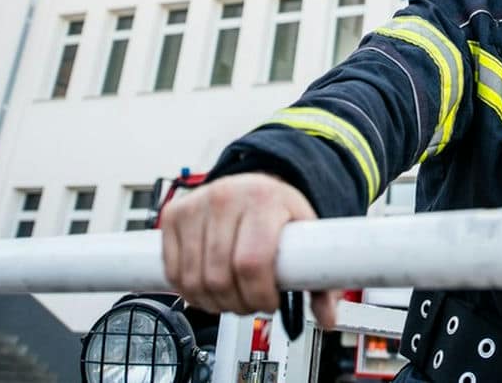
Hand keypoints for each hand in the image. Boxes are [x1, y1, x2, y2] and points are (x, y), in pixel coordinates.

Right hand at [160, 173, 339, 327]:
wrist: (254, 185)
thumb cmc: (279, 212)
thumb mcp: (306, 235)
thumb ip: (320, 279)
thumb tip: (328, 318)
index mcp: (264, 200)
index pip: (252, 263)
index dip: (259, 295)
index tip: (270, 302)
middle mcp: (226, 198)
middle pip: (219, 276)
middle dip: (238, 303)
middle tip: (252, 303)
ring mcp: (196, 204)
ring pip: (193, 279)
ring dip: (212, 302)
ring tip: (232, 297)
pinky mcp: (174, 214)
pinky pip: (173, 271)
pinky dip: (189, 291)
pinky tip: (208, 288)